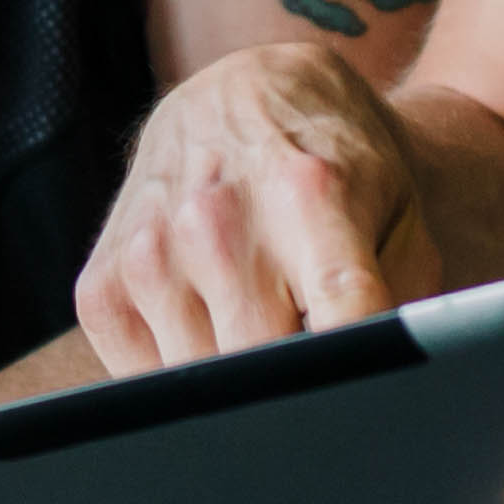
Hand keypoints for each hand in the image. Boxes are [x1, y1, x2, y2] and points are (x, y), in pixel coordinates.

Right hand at [75, 41, 449, 370]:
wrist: (244, 95)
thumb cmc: (337, 169)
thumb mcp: (400, 216)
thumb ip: (402, 302)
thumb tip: (388, 387)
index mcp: (308, 197)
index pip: (341, 324)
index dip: (359, 382)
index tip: (372, 408)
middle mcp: (217, 221)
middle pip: (263, 373)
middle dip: (298, 394)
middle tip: (317, 378)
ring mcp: (149, 252)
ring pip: (200, 389)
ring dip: (235, 390)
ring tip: (261, 337)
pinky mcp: (101, 284)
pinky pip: (139, 383)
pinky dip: (180, 382)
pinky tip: (208, 336)